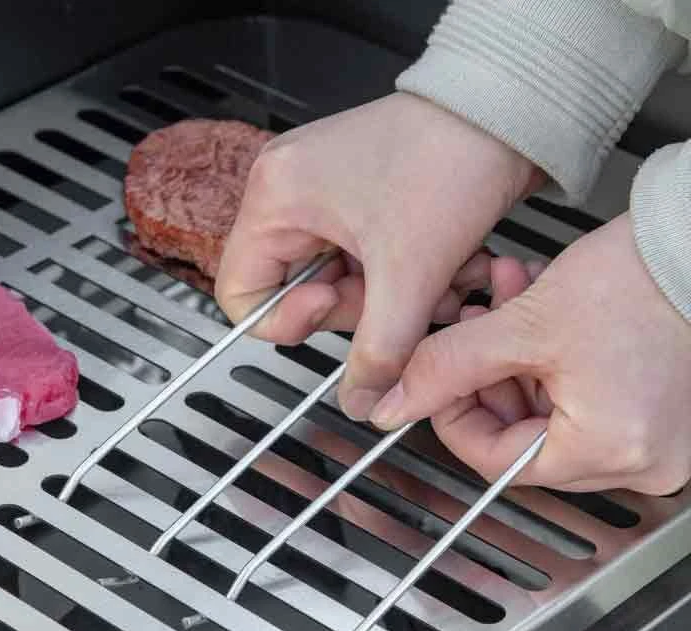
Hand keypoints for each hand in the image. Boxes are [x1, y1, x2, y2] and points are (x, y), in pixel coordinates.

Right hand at [215, 92, 539, 419]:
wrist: (506, 111)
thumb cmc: (451, 157)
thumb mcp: (409, 273)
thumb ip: (379, 351)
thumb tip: (360, 401)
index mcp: (274, 198)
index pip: (241, 296)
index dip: (289, 321)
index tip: (340, 309)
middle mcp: (288, 193)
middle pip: (297, 293)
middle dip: (358, 309)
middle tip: (400, 297)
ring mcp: (322, 196)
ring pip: (337, 284)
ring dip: (390, 298)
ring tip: (438, 280)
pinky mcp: (357, 201)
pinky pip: (363, 265)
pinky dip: (401, 279)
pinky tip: (442, 266)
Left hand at [369, 213, 690, 494]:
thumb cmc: (640, 277)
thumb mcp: (521, 326)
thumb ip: (446, 368)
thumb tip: (394, 405)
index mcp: (610, 449)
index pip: (496, 462)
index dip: (453, 419)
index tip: (435, 385)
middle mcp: (639, 460)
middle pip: (521, 439)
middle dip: (484, 379)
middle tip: (468, 334)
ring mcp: (653, 442)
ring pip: (547, 417)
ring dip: (512, 362)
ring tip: (501, 308)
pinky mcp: (656, 417)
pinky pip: (581, 405)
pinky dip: (548, 365)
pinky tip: (532, 317)